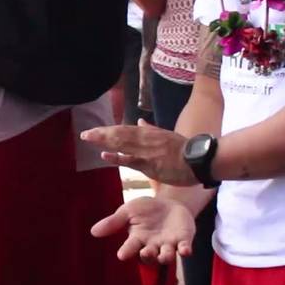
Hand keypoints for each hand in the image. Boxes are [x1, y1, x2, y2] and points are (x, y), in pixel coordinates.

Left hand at [81, 120, 197, 185]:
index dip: (108, 130)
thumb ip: (150, 129)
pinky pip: (130, 160)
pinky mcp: (149, 164)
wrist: (199, 159)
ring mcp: (146, 151)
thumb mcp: (165, 134)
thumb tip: (138, 120)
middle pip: (119, 134)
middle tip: (85, 134)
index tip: (94, 131)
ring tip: (88, 138)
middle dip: (101, 134)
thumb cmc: (183, 149)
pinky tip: (105, 156)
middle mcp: (144, 139)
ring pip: (122, 144)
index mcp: (148, 132)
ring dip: (104, 141)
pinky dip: (117, 157)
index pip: (123, 129)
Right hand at [92, 196, 195, 263]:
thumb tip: (93, 232)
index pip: (131, 247)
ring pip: (166, 255)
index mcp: (137, 239)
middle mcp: (152, 245)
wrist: (168, 204)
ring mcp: (168, 244)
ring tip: (164, 255)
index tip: (121, 255)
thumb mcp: (127, 211)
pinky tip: (184, 250)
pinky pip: (184, 248)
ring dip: (165, 256)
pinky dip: (185, 250)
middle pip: (149, 256)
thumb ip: (113, 222)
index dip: (127, 251)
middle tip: (146, 252)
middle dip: (148, 256)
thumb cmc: (145, 210)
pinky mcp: (183, 240)